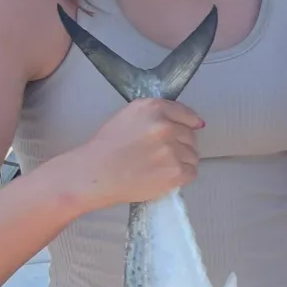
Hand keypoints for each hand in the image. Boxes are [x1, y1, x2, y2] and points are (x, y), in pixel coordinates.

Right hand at [70, 98, 202, 206]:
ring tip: (159, 167)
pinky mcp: (176, 172)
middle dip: (181, 144)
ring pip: (192, 155)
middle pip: (190, 136)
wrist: (93, 174)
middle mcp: (165, 126)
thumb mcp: (128, 116)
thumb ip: (155, 115)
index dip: (189, 123)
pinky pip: (191, 173)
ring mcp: (172, 150)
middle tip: (162, 155)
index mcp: (153, 109)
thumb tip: (188, 121)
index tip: (192, 127)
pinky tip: (164, 177)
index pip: (186, 114)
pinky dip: (182, 177)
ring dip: (182, 162)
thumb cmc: (105, 147)